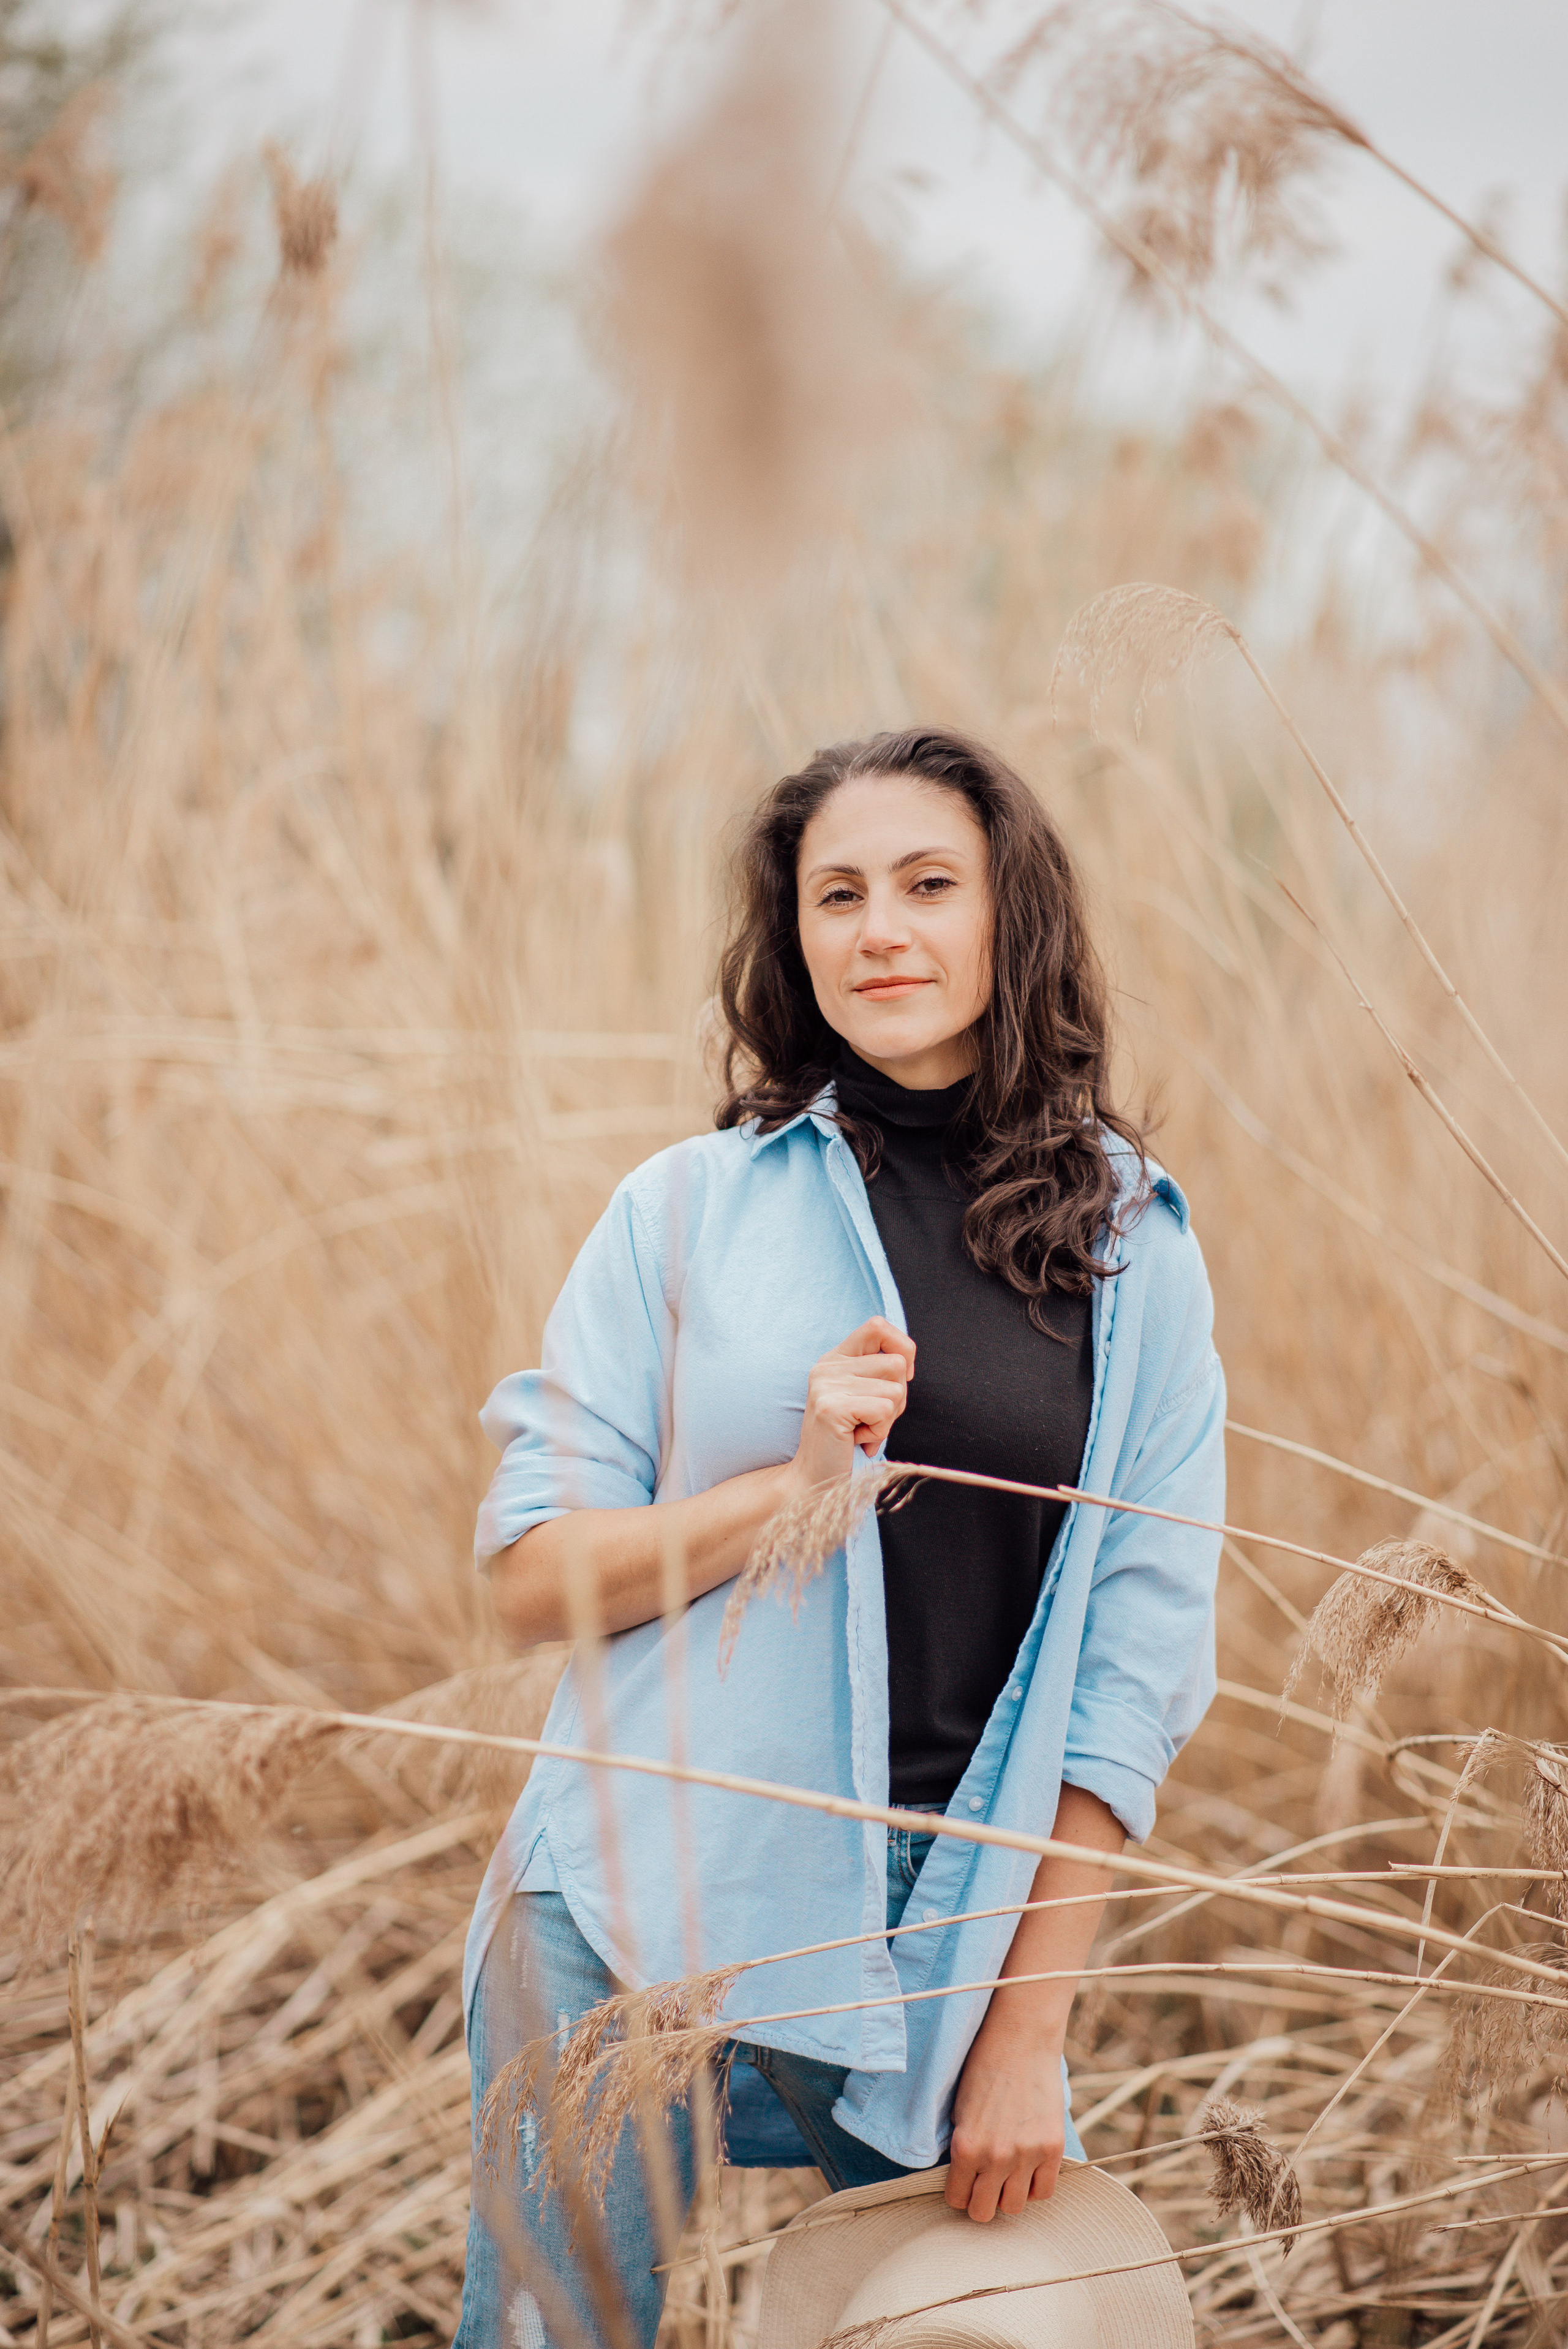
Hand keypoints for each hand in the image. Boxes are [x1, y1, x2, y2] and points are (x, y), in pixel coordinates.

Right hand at [788, 1317, 913, 1494]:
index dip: (902, 1346)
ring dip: (888, 1419)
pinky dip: (880, 1432)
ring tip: (862, 1430)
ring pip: (895, 1390)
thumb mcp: (862, 1397)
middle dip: (897, 1398)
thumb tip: (906, 1357)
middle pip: (896, 1363)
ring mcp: (826, 1386)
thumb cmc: (846, 1441)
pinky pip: (884, 1411)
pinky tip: (857, 1440)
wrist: (814, 1480)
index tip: (901, 1378)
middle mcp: (827, 1367)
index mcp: (835, 1359)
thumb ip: (878, 1372)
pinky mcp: (831, 1408)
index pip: (877, 1325)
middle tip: (871, 1419)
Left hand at [945, 2022, 1065, 2222]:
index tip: (963, 2183)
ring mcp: (1027, 2154)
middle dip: (981, 2200)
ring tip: (1007, 2173)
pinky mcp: (1052, 2148)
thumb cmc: (983, 2069)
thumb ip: (962, 2148)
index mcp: (966, 2147)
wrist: (1020, 2040)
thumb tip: (962, 2180)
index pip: (956, 2199)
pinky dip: (1035, 2185)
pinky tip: (1028, 2168)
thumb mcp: (959, 2110)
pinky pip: (1044, 2191)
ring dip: (1008, 2194)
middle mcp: (995, 2157)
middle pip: (984, 2212)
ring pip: (1015, 2206)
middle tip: (984, 2182)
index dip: (958, 2192)